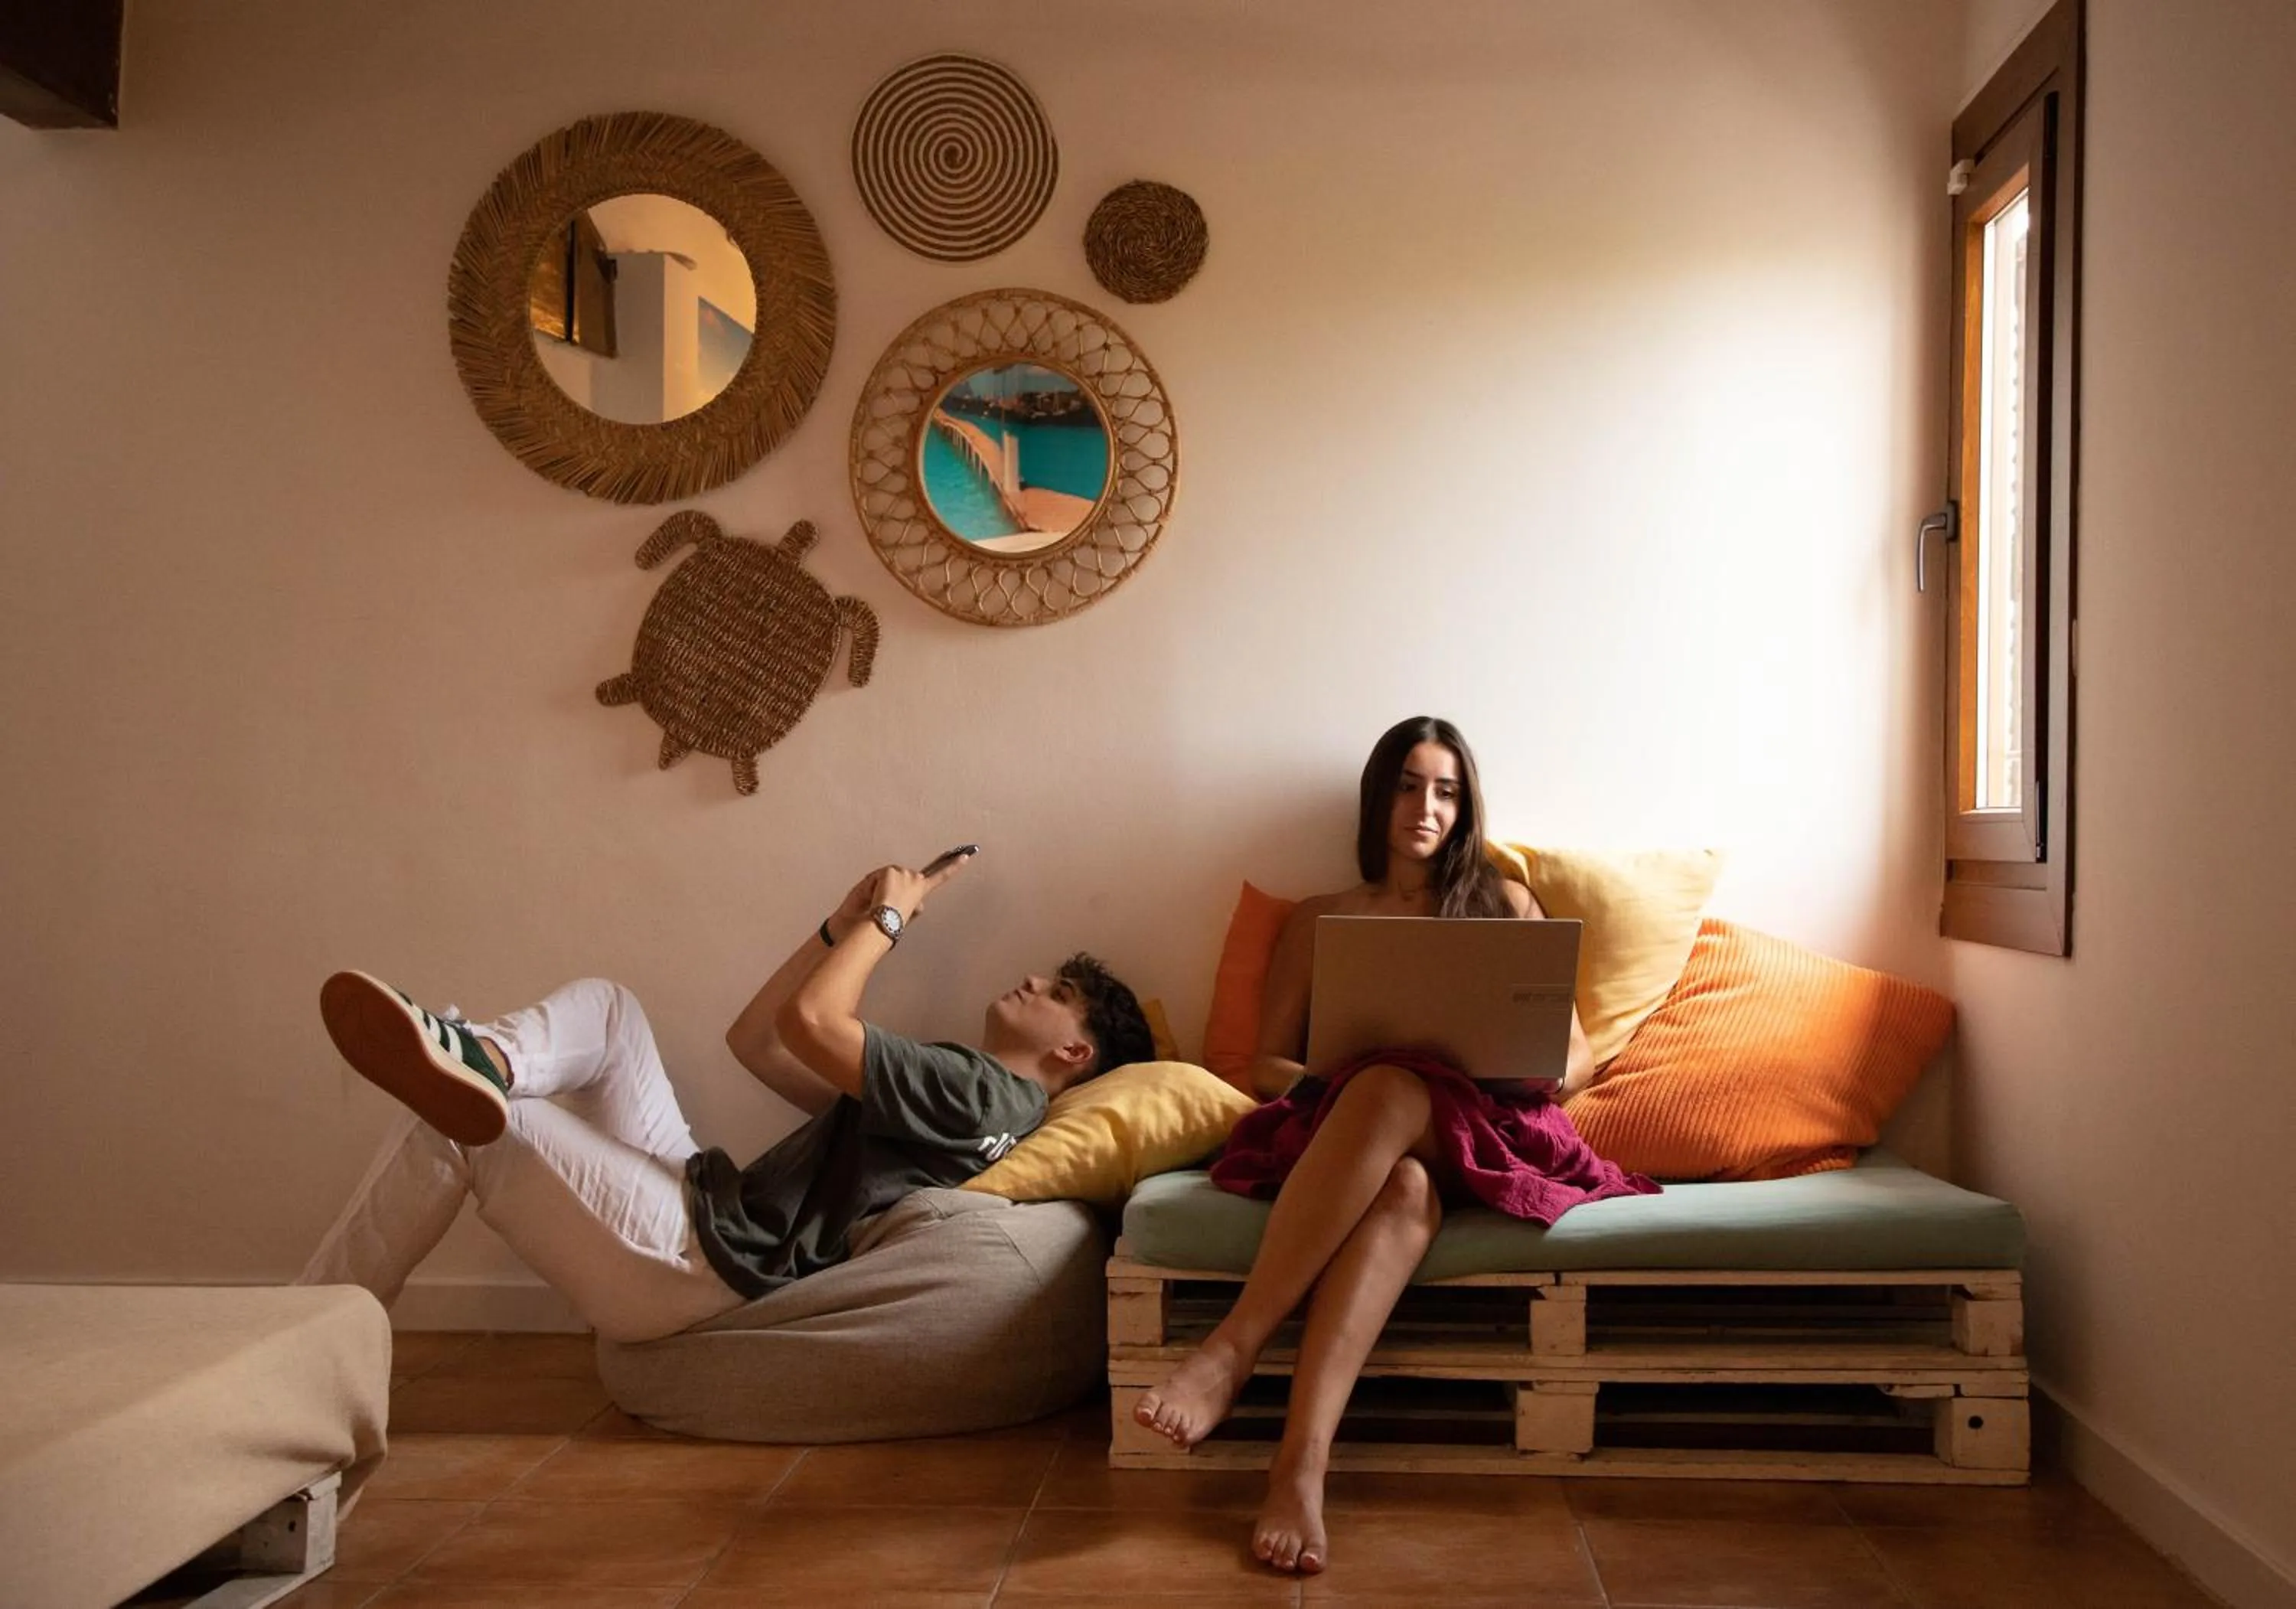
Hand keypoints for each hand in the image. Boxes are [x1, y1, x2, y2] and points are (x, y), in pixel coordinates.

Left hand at [824, 852, 974, 942]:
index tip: (965, 856)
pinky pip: (874, 876)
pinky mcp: (892, 871)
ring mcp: (904, 874)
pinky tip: (874, 897)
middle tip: (880, 903)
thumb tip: (918, 904)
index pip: (940, 876)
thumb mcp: (904, 915)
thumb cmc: (887, 925)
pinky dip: (870, 886)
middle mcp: (916, 880)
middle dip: (885, 886)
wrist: (880, 925)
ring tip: (877, 904)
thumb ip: (910, 904)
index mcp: (920, 892)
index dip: (953, 866)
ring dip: (876, 888)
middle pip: (896, 875)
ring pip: (883, 876)